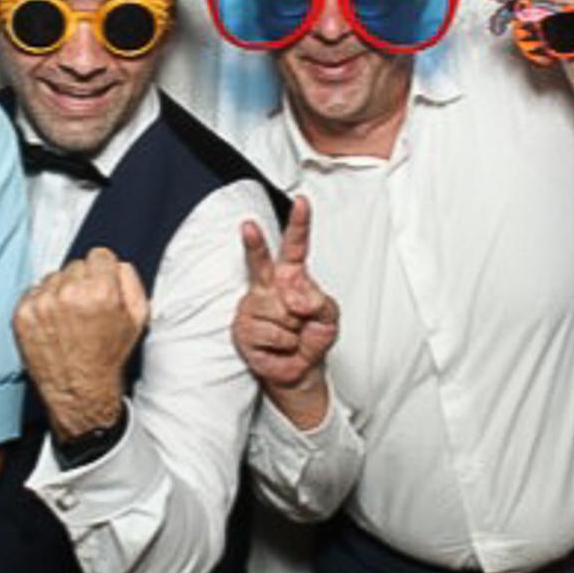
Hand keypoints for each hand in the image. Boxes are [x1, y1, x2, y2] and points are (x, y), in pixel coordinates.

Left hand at [16, 248, 148, 443]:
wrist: (80, 392)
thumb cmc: (108, 357)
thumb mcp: (138, 319)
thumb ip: (130, 281)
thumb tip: (115, 264)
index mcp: (101, 291)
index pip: (99, 255)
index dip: (103, 273)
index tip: (100, 289)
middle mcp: (69, 294)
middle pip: (75, 265)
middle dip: (81, 282)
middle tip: (85, 310)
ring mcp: (42, 304)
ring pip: (53, 277)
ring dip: (60, 292)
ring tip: (68, 320)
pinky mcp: (22, 315)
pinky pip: (33, 292)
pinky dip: (41, 304)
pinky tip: (52, 325)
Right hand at [233, 195, 340, 421]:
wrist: (300, 370)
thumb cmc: (312, 335)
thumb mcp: (329, 317)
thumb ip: (321, 302)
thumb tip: (295, 300)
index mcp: (291, 276)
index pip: (295, 246)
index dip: (299, 223)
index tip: (302, 202)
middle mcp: (268, 287)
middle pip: (260, 262)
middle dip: (254, 243)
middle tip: (248, 226)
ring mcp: (253, 307)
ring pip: (280, 311)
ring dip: (294, 328)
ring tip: (292, 334)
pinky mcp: (243, 330)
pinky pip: (273, 333)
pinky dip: (285, 344)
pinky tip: (281, 345)